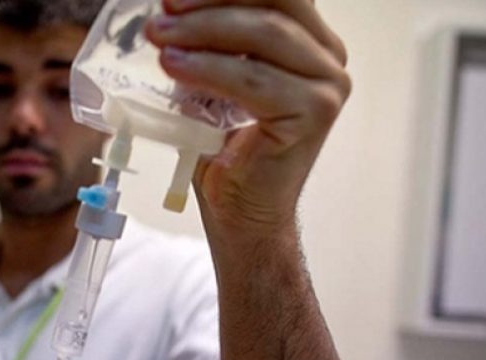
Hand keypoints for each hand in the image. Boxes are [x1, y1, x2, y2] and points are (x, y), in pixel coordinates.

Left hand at [145, 0, 349, 235]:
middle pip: (275, 1)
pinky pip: (255, 80)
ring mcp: (326, 85)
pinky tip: (174, 66)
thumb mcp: (215, 82)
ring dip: (203, 31)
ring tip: (158, 38)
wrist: (241, 212)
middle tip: (162, 10)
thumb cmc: (225, 150)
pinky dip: (210, 68)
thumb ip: (211, 44)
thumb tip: (165, 11)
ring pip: (265, 34)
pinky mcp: (314, 113)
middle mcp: (327, 57)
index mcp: (308, 41)